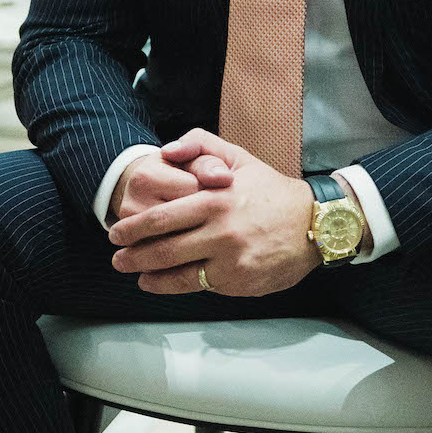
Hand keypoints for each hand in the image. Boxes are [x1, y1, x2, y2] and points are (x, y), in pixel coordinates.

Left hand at [108, 129, 320, 296]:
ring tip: (134, 274)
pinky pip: (198, 286)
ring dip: (148, 275)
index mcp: (215, 199)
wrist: (315, 224)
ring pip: (177, 273)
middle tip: (117, 257)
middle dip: (133, 255)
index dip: (133, 228)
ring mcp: (229, 260)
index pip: (162, 217)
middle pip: (163, 249)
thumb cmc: (271, 191)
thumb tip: (166, 152)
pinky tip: (159, 284)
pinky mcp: (238, 281)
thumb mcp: (239, 158)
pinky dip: (174, 287)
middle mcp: (220, 231)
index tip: (116, 233)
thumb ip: (201, 146)